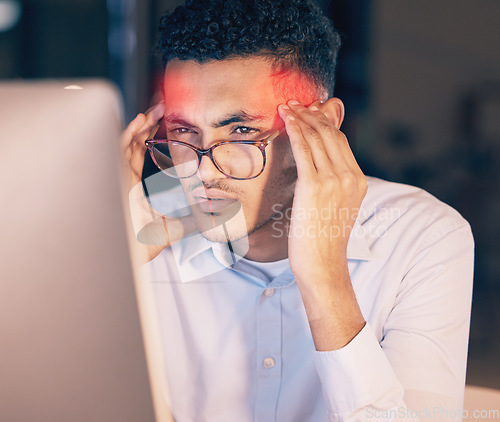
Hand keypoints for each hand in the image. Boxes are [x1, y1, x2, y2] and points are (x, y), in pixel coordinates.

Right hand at [121, 103, 195, 262]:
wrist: (124, 256)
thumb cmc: (139, 245)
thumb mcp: (172, 230)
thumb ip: (190, 222)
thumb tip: (213, 219)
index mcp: (134, 186)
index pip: (140, 154)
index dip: (150, 138)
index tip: (163, 125)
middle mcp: (124, 177)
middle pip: (133, 143)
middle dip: (147, 125)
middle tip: (162, 108)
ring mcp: (118, 175)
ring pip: (126, 142)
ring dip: (140, 124)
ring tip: (155, 110)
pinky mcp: (114, 176)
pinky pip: (119, 149)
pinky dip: (129, 133)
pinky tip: (140, 122)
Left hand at [278, 99, 366, 349]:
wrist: (322, 265)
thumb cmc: (323, 241)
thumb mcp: (335, 209)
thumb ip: (332, 186)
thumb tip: (317, 172)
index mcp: (358, 181)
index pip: (340, 142)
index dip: (323, 123)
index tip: (309, 112)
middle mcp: (350, 176)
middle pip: (330, 134)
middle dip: (311, 114)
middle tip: (294, 103)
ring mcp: (334, 180)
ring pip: (317, 137)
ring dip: (301, 117)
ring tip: (286, 106)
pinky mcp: (315, 185)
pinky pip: (304, 148)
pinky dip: (294, 129)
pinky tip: (286, 118)